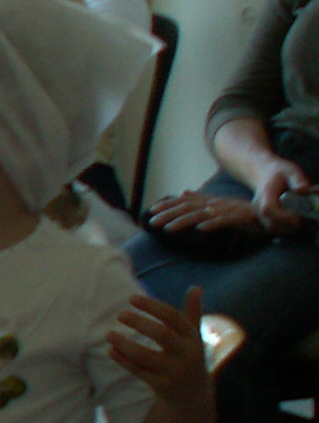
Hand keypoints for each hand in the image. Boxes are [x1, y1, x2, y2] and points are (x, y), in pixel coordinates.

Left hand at [108, 288, 209, 408]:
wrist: (194, 396)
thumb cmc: (190, 357)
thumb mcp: (194, 336)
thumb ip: (193, 312)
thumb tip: (195, 287)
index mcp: (193, 337)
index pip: (173, 317)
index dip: (152, 306)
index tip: (131, 298)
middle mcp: (186, 354)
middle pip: (162, 335)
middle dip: (140, 323)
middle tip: (120, 314)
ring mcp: (174, 371)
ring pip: (146, 356)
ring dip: (125, 344)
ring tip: (109, 334)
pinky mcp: (162, 386)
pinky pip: (139, 372)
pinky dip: (124, 361)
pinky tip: (111, 351)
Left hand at [146, 190, 270, 237]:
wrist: (271, 213)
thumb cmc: (242, 212)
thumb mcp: (219, 205)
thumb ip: (201, 200)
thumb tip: (183, 192)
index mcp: (210, 201)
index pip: (184, 202)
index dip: (168, 205)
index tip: (151, 210)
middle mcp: (215, 204)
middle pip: (188, 208)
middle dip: (168, 214)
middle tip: (152, 222)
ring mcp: (227, 210)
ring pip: (201, 215)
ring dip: (183, 221)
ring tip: (167, 229)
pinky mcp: (239, 218)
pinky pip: (224, 222)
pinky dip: (212, 225)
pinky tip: (200, 230)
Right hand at [253, 161, 314, 232]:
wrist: (265, 176)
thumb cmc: (280, 173)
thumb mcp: (291, 171)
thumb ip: (297, 180)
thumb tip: (303, 190)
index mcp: (265, 195)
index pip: (269, 208)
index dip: (285, 215)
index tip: (301, 217)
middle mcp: (259, 208)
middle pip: (273, 224)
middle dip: (293, 226)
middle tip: (310, 220)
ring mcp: (261, 216)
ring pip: (275, 230)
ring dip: (292, 229)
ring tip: (308, 221)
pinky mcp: (266, 221)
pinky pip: (277, 230)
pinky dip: (290, 229)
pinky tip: (301, 222)